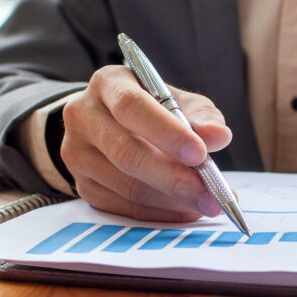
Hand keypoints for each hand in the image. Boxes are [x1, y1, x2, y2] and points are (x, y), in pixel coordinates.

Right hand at [60, 65, 231, 221]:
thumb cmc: (152, 108)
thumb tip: (219, 137)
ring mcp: (77, 155)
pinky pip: (124, 207)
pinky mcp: (83, 186)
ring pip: (127, 186)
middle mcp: (83, 116)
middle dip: (175, 178)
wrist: (112, 123)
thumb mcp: (177, 100)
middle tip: (212, 194)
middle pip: (126, 153)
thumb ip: (201, 116)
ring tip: (206, 203)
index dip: (166, 133)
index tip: (200, 154)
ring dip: (172, 200)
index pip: (131, 107)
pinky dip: (160, 213)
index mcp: (108, 84)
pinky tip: (185, 209)